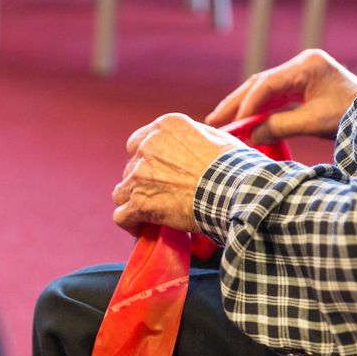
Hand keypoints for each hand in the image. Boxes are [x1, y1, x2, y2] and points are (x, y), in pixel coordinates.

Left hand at [112, 113, 243, 235]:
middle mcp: (147, 147)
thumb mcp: (216, 138)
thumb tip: (193, 145)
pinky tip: (140, 228)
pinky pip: (121, 216)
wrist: (234, 191)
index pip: (139, 142)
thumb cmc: (234, 167)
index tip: (157, 173)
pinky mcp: (140, 202)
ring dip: (133, 202)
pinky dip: (130, 223)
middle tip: (159, 195)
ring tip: (147, 214)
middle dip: (142, 182)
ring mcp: (140, 175)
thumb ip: (195, 137)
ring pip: (122, 191)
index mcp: (164, 127)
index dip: (146, 160)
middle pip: (131, 167)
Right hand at [205, 49, 356, 143]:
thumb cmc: (352, 116)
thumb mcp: (314, 123)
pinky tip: (243, 121)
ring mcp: (302, 72)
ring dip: (243, 106)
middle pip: (260, 82)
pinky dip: (258, 109)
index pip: (268, 83)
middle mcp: (303, 64)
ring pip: (264, 89)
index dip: (247, 104)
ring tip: (222, 121)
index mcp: (308, 65)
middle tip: (213, 120)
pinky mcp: (303, 84)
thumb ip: (280, 126)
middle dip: (236, 102)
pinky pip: (274, 95)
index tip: (234, 123)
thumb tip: (252, 135)